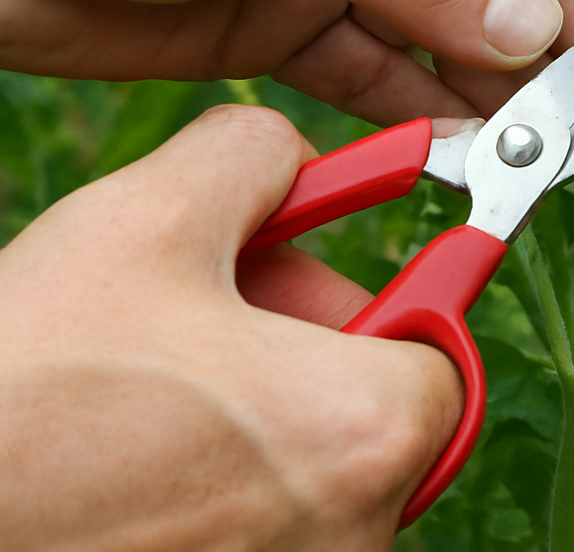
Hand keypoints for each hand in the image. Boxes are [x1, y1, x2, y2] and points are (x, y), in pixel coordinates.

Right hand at [0, 105, 459, 551]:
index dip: (381, 297)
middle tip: (204, 317)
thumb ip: (254, 155)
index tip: (322, 281)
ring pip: (310, 466)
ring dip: (250, 407)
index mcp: (363, 430)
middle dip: (300, 344)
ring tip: (144, 383)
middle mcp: (353, 530)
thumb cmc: (22, 393)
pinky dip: (215, 477)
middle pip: (373, 407)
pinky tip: (130, 452)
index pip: (439, 346)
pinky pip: (261, 522)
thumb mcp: (140, 220)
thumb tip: (292, 150)